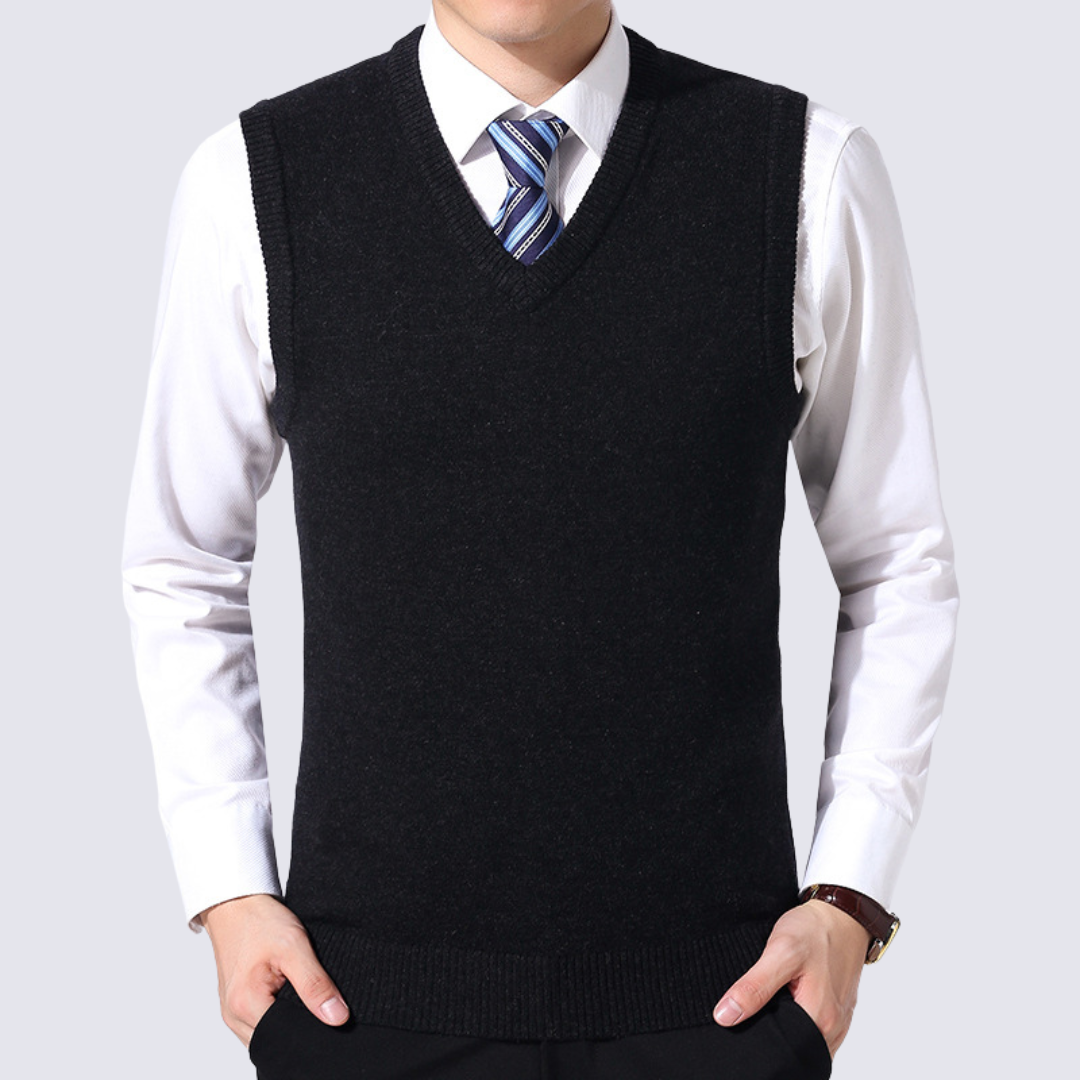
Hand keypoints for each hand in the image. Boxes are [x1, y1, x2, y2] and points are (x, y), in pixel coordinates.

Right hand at [199, 893, 350, 1047]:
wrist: (236, 904)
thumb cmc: (259, 921)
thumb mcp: (295, 947)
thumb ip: (315, 985)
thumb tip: (337, 1018)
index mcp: (245, 1005)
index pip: (286, 1038)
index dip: (312, 1028)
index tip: (329, 1009)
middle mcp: (234, 1016)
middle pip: (276, 1040)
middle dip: (301, 1026)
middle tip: (317, 997)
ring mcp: (233, 1013)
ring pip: (269, 1034)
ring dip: (289, 1018)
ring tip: (301, 990)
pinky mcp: (237, 1005)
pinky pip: (262, 1022)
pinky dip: (278, 1012)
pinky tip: (289, 993)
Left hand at [711, 898, 870, 1058]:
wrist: (842, 913)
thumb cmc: (816, 930)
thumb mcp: (781, 952)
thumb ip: (754, 986)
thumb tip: (726, 1016)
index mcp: (820, 1020)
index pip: (781, 1049)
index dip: (756, 1038)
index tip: (739, 1020)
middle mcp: (833, 1028)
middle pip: (791, 1046)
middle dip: (769, 1032)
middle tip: (752, 1006)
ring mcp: (837, 1021)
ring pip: (801, 1038)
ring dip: (782, 1024)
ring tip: (768, 1000)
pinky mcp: (835, 1011)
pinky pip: (811, 1027)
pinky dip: (795, 1017)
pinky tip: (783, 999)